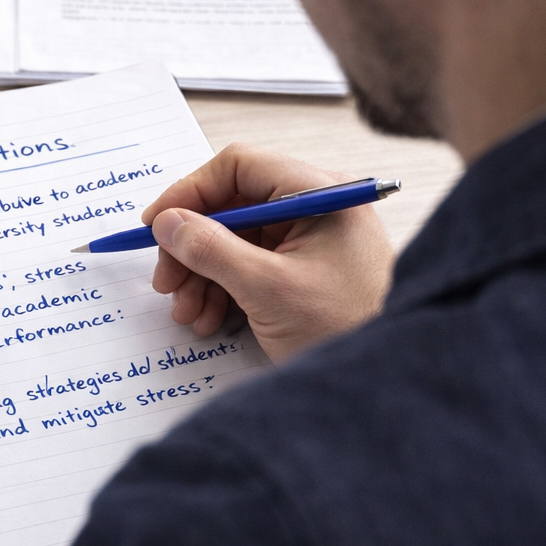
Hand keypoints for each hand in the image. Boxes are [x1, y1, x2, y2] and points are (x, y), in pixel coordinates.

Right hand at [141, 143, 393, 362]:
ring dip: (200, 274)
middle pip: (230, 207)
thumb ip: (211, 249)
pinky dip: (221, 289)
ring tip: (187, 311)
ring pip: (233, 240)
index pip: (239, 167)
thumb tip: (166, 222)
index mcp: (319, 194)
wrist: (389, 378)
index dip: (190, 192)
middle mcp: (314, 208)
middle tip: (166, 280)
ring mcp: (309, 239)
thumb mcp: (267, 288)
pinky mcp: (303, 269)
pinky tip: (209, 318)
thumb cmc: (346, 327)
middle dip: (192, 246)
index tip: (156, 224)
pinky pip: (248, 265)